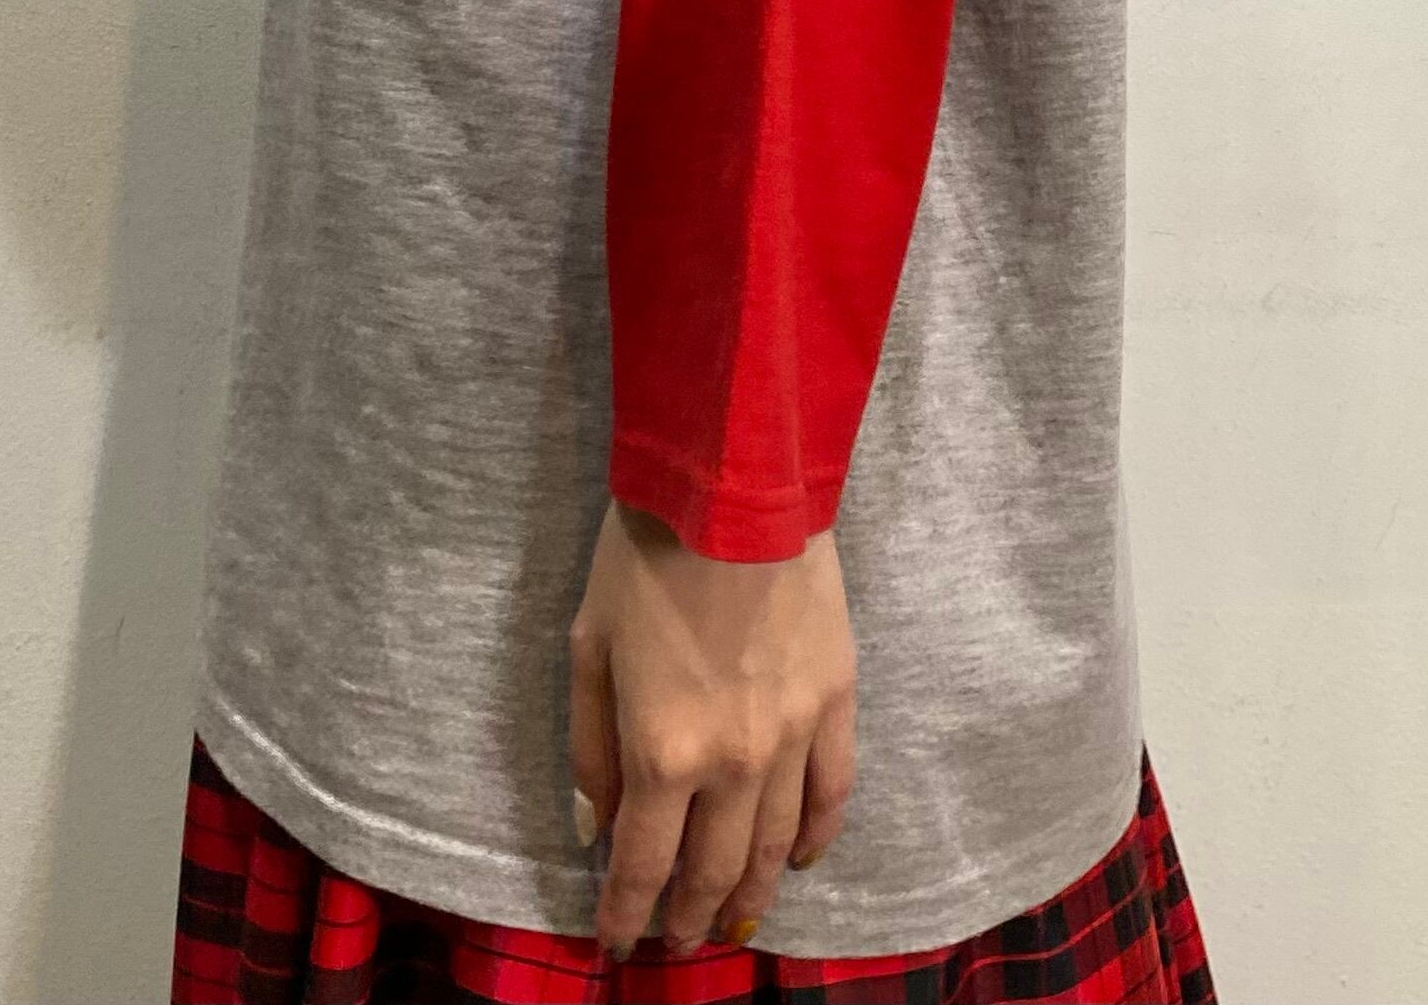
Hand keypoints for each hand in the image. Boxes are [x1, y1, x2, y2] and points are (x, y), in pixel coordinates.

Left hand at [567, 497, 857, 957]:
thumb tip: (597, 829)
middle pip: (714, 870)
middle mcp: (734, 763)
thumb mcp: (589, 647)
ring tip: (730, 921)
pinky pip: (835, 793)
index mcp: (663, 752)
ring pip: (778, 847)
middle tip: (675, 942)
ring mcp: (795, 736)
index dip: (626, 915)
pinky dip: (820, 839)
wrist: (733, 485)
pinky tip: (805, 862)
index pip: (643, 866)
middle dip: (688, 916)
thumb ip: (591, 749)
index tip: (615, 944)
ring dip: (752, 894)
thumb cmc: (644, 556)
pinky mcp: (838, 700)